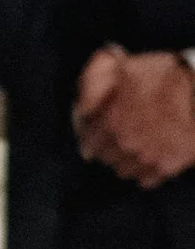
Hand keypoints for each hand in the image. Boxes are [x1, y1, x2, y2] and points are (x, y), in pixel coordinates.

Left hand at [74, 45, 194, 187]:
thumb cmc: (167, 76)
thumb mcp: (124, 68)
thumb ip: (96, 82)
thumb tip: (82, 102)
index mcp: (111, 121)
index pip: (87, 141)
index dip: (88, 135)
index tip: (92, 134)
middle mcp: (125, 145)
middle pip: (104, 157)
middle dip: (106, 148)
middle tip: (113, 140)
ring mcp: (146, 159)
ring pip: (123, 171)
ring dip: (124, 161)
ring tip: (131, 151)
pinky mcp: (166, 168)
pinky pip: (145, 180)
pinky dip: (144, 172)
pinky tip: (149, 160)